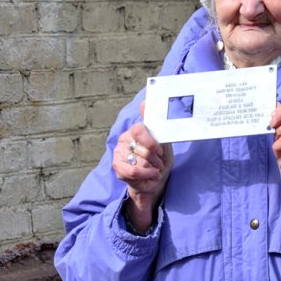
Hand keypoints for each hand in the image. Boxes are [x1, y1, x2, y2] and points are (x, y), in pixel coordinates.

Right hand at [112, 101, 173, 231]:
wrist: (154, 179)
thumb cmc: (160, 159)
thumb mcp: (164, 142)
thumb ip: (156, 123)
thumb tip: (145, 101)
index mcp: (136, 130)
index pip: (139, 130)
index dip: (152, 143)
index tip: (160, 152)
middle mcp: (124, 139)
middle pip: (143, 150)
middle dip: (156, 160)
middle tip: (159, 163)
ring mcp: (119, 153)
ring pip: (139, 163)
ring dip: (152, 170)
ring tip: (155, 170)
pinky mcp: (117, 167)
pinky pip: (133, 172)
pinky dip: (146, 176)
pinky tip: (150, 176)